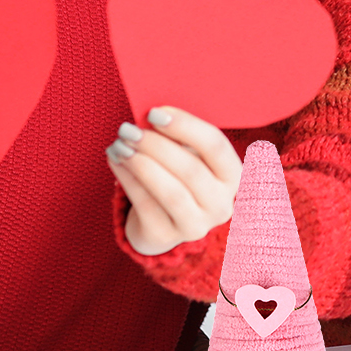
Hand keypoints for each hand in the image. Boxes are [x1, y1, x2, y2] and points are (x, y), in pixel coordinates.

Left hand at [107, 108, 241, 256]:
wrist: (164, 221)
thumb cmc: (179, 176)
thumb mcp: (191, 157)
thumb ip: (180, 139)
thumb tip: (151, 118)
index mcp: (234, 176)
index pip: (215, 146)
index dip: (186, 127)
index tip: (155, 113)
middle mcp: (221, 204)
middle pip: (190, 170)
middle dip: (156, 145)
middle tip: (129, 129)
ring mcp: (196, 225)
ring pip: (169, 191)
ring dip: (141, 163)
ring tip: (120, 144)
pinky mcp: (166, 237)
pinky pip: (145, 205)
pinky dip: (127, 179)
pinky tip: (116, 160)